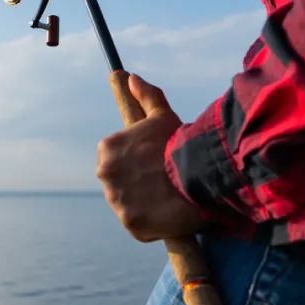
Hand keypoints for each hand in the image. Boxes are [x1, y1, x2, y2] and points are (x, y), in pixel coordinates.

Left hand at [96, 74, 206, 241]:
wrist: (199, 175)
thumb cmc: (180, 143)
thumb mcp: (162, 116)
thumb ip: (146, 97)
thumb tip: (131, 78)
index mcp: (107, 149)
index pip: (118, 159)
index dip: (137, 163)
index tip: (155, 165)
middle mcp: (105, 174)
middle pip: (120, 183)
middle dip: (137, 183)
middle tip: (162, 183)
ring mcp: (117, 201)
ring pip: (128, 204)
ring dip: (143, 203)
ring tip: (167, 198)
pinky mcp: (131, 224)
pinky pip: (138, 225)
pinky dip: (151, 223)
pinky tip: (167, 213)